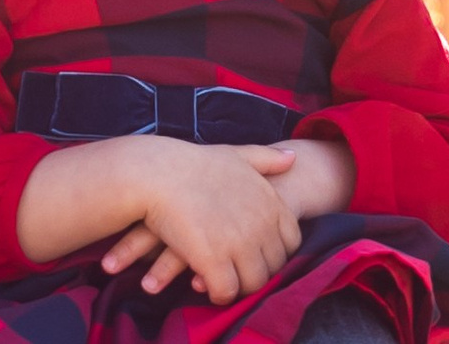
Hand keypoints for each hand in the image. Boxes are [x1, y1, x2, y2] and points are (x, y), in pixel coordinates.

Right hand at [103, 134, 360, 275]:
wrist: (156, 173)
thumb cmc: (192, 164)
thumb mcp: (234, 155)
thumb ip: (265, 159)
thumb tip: (292, 159)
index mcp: (270, 202)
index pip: (291, 242)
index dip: (273, 250)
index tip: (253, 251)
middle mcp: (261, 225)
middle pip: (273, 267)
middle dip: (255, 271)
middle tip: (234, 271)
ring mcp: (239, 245)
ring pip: (252, 284)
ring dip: (237, 287)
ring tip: (219, 282)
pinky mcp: (214, 262)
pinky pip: (225, 292)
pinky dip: (217, 294)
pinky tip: (203, 286)